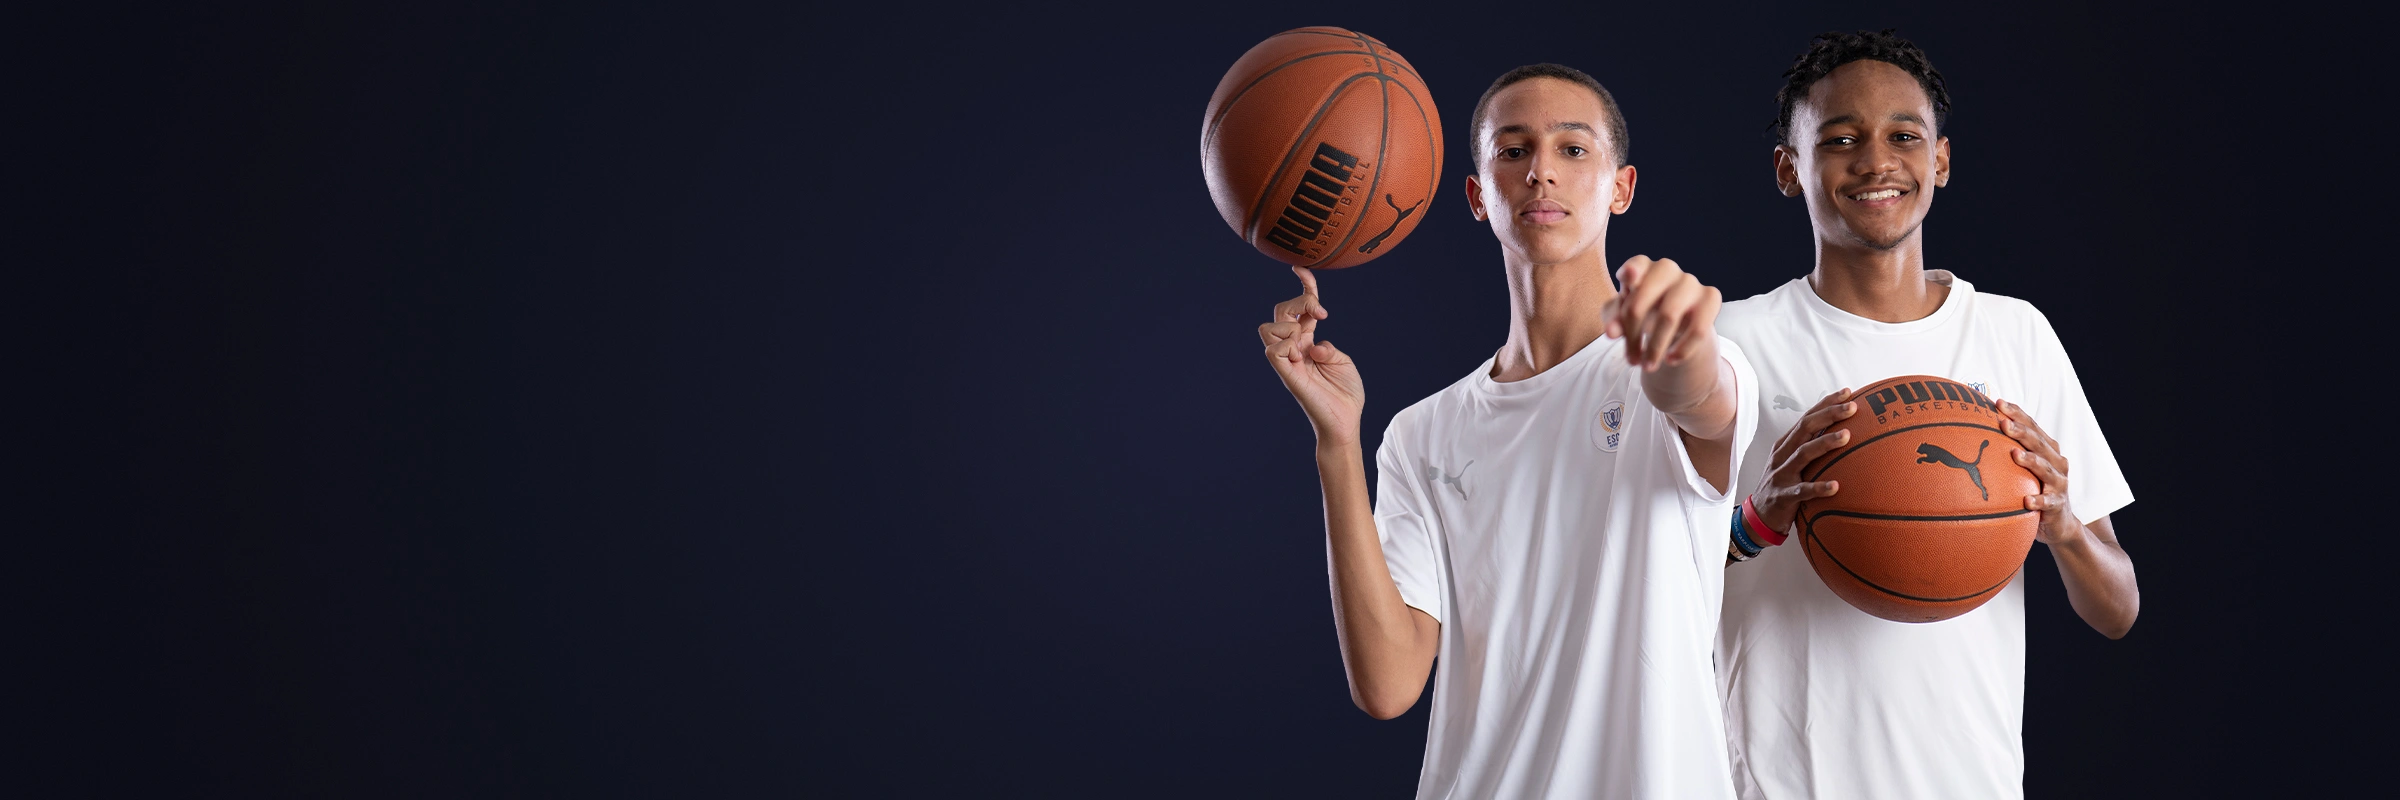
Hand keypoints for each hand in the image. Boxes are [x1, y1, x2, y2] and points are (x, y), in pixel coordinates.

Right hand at [1258, 266, 1363, 446]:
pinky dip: (1285, 344)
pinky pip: (1272, 351)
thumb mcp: (1342, 360)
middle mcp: (1295, 348)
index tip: (1301, 269)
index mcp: (1309, 342)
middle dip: (1300, 300)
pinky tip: (1302, 351)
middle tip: (1322, 313)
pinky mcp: (1287, 375)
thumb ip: (1327, 345)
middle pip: (1281, 311)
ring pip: (1268, 328)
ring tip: (1307, 337)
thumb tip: (1311, 343)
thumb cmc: (1345, 394)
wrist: (1345, 422)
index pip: (1299, 308)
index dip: (1302, 286)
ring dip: (1289, 324)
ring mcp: (1288, 361)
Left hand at [1600, 255, 1721, 371]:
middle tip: (1630, 361)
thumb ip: (1613, 320)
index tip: (1627, 279)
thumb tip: (1611, 333)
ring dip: (1654, 347)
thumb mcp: (1622, 317)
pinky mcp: (1711, 297)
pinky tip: (1670, 361)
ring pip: (1669, 316)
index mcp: (1642, 267)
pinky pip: (1698, 328)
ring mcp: (1690, 281)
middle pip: (1643, 299)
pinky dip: (1682, 349)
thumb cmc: (1642, 313)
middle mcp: (1666, 269)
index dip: (1631, 271)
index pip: (1636, 264)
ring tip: (1647, 366)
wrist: (1674, 325)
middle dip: (1632, 334)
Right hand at [1752, 388, 1856, 533]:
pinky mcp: (1783, 496)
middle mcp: (1782, 455)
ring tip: (1847, 436)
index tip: (1848, 393)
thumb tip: (1845, 434)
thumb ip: (1812, 448)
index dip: (1826, 403)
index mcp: (1786, 444)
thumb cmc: (1783, 486)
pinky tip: (1836, 486)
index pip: (1807, 417)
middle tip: (1853, 407)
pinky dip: (1818, 487)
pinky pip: (1802, 491)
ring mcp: (1781, 474)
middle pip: (1805, 428)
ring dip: (1825, 443)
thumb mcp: (1794, 463)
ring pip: (1803, 453)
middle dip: (1829, 415)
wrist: (1759, 516)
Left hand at [1997, 400, 2079, 545]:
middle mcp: (2056, 462)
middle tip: (2004, 424)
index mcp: (2047, 450)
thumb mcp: (2024, 468)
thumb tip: (1970, 435)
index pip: (2032, 426)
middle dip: (2021, 431)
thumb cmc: (2036, 488)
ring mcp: (2058, 483)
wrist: (2059, 522)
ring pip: (2046, 469)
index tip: (1998, 403)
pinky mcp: (2058, 504)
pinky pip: (2048, 502)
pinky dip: (2039, 500)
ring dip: (2031, 461)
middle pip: (2038, 443)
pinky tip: (2027, 500)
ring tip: (2015, 455)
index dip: (2017, 414)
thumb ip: (2007, 451)